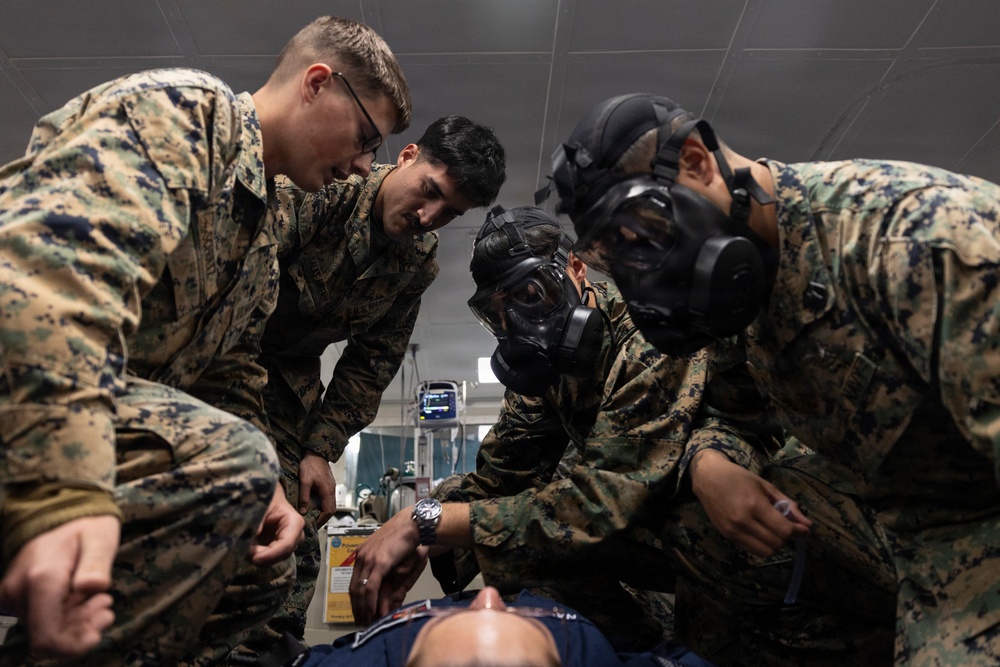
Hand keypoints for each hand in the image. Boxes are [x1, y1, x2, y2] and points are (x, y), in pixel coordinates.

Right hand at [0, 515, 118, 658]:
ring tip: (100, 598)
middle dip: (81, 630)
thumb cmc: (86, 527)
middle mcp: (20, 590)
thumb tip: (91, 587)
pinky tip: (83, 600)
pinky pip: (38, 620)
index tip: (102, 624)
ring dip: (75, 623)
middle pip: (48, 636)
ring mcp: (14, 595)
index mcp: (42, 577)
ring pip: (44, 630)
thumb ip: (96, 563)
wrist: (60, 515)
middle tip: (106, 603)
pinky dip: (63, 618)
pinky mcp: (14, 597)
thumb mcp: (100, 537)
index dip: (75, 644)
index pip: (47, 636)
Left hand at [248, 484, 304, 565]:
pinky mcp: (277, 547)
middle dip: (261, 556)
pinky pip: (267, 557)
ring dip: (257, 556)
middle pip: (280, 555)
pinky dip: (255, 555)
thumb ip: (257, 521)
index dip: (270, 555)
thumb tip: (252, 538)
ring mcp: (287, 543)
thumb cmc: (266, 496)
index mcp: (294, 522)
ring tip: (242, 547)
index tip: (253, 558)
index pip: (286, 545)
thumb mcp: (262, 504)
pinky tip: (245, 548)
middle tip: (242, 551)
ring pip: (273, 559)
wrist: (267, 495)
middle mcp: (295, 536)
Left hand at [298, 451, 336, 527]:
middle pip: (332, 510)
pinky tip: (315, 507)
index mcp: (327, 491)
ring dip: (323, 513)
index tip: (313, 525)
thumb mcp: (305, 481)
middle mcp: (332, 491)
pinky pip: (328, 500)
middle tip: (314, 524)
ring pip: (330, 505)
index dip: (321, 520)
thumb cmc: (310, 465)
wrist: (316, 453)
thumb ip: (304, 497)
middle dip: (323, 519)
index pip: (328, 511)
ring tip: (314, 518)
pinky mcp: (328, 485)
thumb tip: (303, 511)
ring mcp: (331, 488)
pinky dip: (323, 507)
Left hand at [348, 508, 426, 624]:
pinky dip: (369, 602)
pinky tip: (372, 612)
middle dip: (357, 608)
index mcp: (362, 554)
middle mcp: (361, 557)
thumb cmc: (407, 538)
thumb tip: (385, 590)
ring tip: (367, 621)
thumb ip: (386, 573)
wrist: (414, 524)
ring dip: (363, 608)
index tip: (359, 613)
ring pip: (360, 590)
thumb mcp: (393, 557)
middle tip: (362, 622)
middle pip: (354, 588)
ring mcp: (368, 559)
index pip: (354, 582)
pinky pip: (370, 587)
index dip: (356, 600)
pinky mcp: (379, 562)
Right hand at [690, 450, 810, 556]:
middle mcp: (743, 521)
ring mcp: (733, 531)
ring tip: (773, 531)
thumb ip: (787, 504)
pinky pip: (752, 550)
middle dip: (787, 537)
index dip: (799, 532)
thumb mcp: (765, 486)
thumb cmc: (738, 478)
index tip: (804, 529)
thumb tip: (807, 524)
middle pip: (777, 543)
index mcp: (754, 505)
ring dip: (775, 544)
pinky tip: (761, 533)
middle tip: (787, 527)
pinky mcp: (727, 537)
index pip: (784, 530)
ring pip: (766, 551)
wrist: (708, 479)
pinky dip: (762, 545)